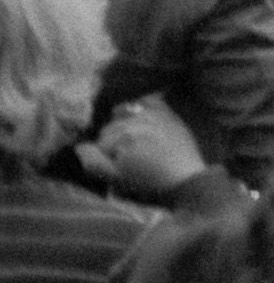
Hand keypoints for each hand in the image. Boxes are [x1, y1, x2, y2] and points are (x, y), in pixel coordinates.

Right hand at [79, 98, 207, 198]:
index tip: (112, 165)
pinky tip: (138, 116)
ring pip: (126, 113)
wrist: (184, 178)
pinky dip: (140, 105)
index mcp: (122, 134)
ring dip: (123, 124)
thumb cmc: (147, 181)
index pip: (99, 141)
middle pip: (112, 126)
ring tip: (131, 141)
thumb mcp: (115, 177)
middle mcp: (138, 119)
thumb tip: (79, 146)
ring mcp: (155, 113)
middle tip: (122, 156)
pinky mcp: (169, 113)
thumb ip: (92, 162)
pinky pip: (148, 101)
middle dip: (112, 140)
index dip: (102, 155)